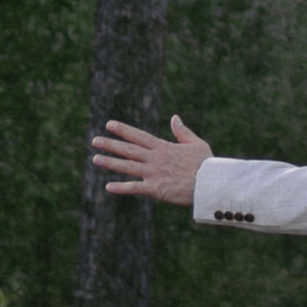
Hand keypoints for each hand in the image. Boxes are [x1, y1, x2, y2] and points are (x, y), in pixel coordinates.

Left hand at [92, 114, 210, 206]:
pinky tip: (108, 187)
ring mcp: (154, 173)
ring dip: (111, 162)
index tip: (110, 125)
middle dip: (111, 144)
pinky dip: (121, 187)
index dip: (124, 130)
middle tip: (95, 140)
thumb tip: (174, 118)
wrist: (210, 183)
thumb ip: (182, 132)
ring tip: (95, 159)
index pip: (139, 136)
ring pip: (128, 166)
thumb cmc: (206, 164)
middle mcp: (155, 159)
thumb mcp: (196, 143)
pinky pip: (135, 188)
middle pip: (129, 150)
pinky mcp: (155, 188)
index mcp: (164, 147)